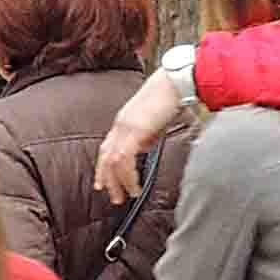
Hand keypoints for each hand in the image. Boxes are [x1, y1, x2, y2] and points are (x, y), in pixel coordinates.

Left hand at [95, 70, 186, 200]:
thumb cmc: (171, 97)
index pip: (107, 147)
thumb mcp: (155, 121)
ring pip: (112, 161)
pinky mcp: (134, 130)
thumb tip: (144, 146)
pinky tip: (135, 186)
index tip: (103, 183)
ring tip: (126, 196)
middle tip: (113, 197)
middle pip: (104, 155)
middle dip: (106, 178)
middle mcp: (120, 124)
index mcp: (124, 121)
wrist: (176, 82)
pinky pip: (124, 159)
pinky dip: (128, 176)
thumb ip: (147, 134)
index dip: (103, 166)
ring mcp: (125, 127)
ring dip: (118, 182)